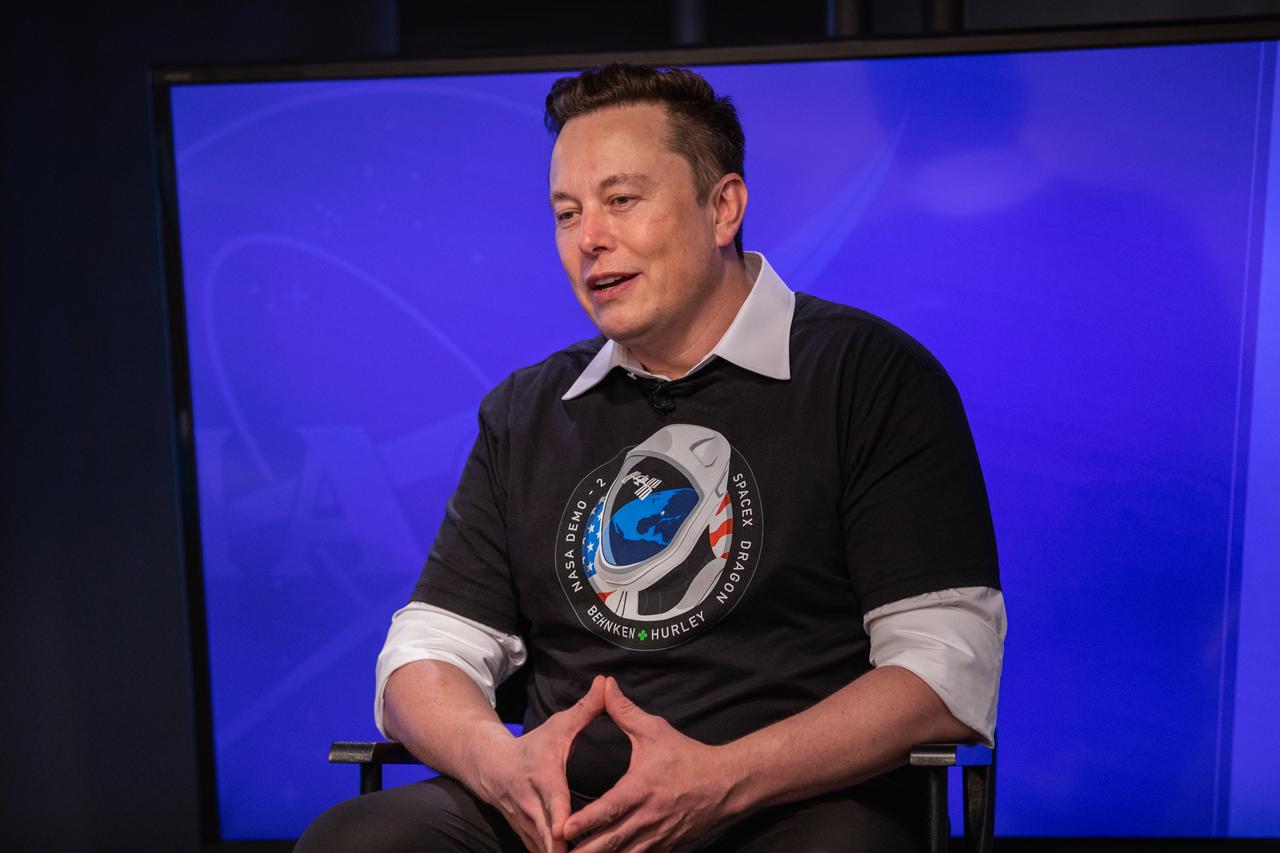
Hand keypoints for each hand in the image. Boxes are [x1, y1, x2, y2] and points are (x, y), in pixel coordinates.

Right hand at [472, 675, 606, 852]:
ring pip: (543, 849)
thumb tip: (605, 683)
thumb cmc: (533, 746)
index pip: (554, 802)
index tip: (569, 833)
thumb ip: (585, 709)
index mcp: (543, 779)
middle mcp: (532, 806)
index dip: (562, 819)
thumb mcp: (558, 726)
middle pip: (547, 836)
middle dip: (563, 849)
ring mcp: (527, 825)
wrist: (492, 767)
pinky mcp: (526, 837)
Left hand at [561, 677, 735, 852]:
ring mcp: (657, 836)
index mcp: (641, 788)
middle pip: (610, 841)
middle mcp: (648, 817)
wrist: (724, 784)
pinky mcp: (665, 847)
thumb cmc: (686, 756)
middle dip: (585, 850)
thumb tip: (604, 685)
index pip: (608, 809)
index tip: (562, 828)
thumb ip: (625, 711)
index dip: (584, 821)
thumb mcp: (654, 730)